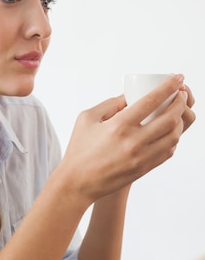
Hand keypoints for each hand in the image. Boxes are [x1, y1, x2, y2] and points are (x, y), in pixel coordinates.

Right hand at [59, 74, 194, 204]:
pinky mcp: (143, 169)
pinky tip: (169, 131)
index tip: (178, 77)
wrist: (78, 183)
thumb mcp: (87, 118)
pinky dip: (172, 138)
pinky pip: (167, 151)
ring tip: (177, 112)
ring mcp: (141, 157)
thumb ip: (110, 104)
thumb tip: (130, 96)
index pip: (151, 101)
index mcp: (118, 126)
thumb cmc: (79, 149)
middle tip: (181, 94)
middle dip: (180, 102)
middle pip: (169, 118)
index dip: (169, 86)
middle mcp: (133, 142)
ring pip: (173, 136)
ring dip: (179, 121)